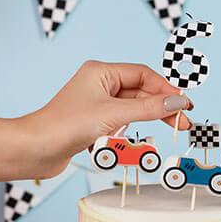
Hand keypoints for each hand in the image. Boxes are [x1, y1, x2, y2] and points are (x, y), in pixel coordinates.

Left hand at [18, 60, 193, 178]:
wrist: (36, 149)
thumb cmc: (65, 126)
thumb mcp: (114, 115)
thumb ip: (148, 108)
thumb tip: (176, 102)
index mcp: (101, 72)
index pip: (143, 74)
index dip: (166, 89)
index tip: (184, 103)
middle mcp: (98, 85)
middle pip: (141, 93)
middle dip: (161, 109)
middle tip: (182, 123)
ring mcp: (95, 105)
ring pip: (131, 111)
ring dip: (142, 123)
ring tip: (154, 135)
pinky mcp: (92, 124)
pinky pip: (119, 126)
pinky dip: (125, 135)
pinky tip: (121, 143)